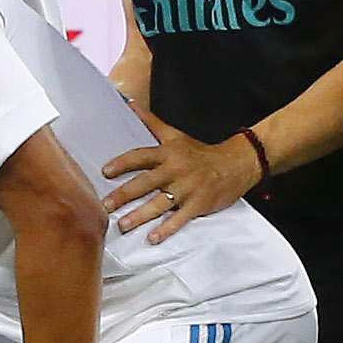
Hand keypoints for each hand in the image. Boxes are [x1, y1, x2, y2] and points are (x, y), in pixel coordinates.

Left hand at [101, 122, 267, 245]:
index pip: (141, 157)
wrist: (236, 164)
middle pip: (146, 182)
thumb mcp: (175, 135)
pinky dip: (167, 229)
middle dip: (124, 195)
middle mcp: (175, 170)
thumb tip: (129, 103)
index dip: (122, 163)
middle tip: (105, 205)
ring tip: (122, 226)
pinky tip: (153, 238)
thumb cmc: (200, 152)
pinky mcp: (198, 204)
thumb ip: (151, 122)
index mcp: (168, 153)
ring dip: (140, 216)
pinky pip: (180, 219)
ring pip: (160, 204)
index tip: (105, 172)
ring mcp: (187, 189)